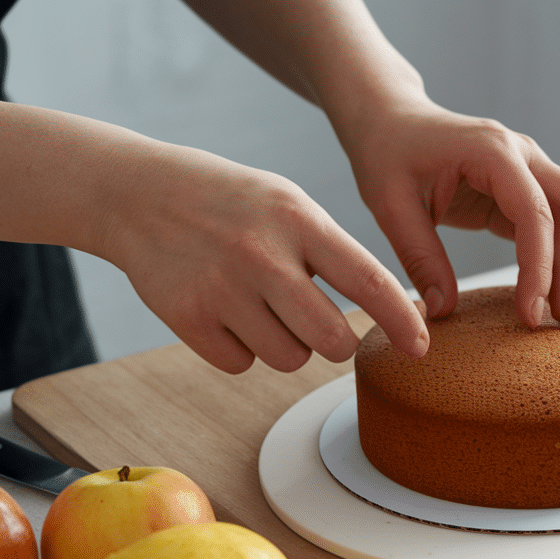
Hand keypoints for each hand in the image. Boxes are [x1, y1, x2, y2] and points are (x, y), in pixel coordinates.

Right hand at [98, 142, 429, 373]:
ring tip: (263, 305)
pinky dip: (240, 349)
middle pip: (331, 341)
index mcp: (299, 220)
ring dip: (286, 344)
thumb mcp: (290, 204)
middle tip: (321, 324)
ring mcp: (222, 288)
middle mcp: (263, 255)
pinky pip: (240, 365)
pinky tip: (225, 312)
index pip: (369, 281)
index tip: (420, 348)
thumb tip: (388, 310)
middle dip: (336, 342)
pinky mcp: (186, 317)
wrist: (138, 193)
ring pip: (288, 359)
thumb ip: (334, 252)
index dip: (401, 322)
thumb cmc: (232, 203)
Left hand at [346, 98, 559, 326]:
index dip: (539, 267)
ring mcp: (528, 170)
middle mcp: (522, 155)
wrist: (390, 121)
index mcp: (493, 151)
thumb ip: (419, 257)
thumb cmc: (387, 155)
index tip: (531, 314)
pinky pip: (553, 225)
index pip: (534, 212)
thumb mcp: (390, 205)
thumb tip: (443, 312)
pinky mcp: (521, 191)